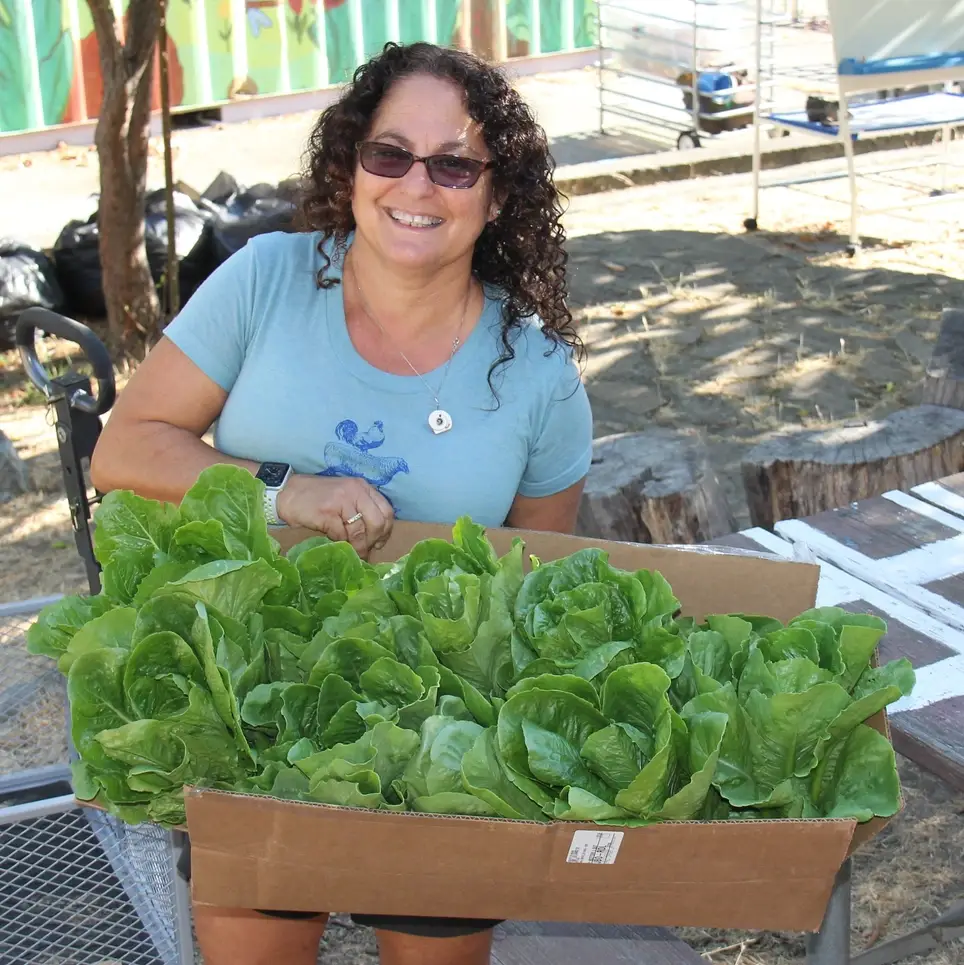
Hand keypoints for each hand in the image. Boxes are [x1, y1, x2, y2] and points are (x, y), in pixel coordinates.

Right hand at [275, 474, 394, 558]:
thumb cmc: (317, 498)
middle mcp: (355, 491)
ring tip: (354, 554)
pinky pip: (341, 535)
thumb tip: (376, 539)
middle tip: (366, 551)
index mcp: (362, 487)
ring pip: (360, 531)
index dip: (386, 530)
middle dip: (373, 540)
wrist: (287, 493)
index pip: (387, 510)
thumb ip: (361, 510)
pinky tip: (338, 545)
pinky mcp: (327, 512)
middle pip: (378, 522)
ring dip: (358, 547)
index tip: (379, 543)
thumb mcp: (345, 497)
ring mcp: (341, 500)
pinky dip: (342, 544)